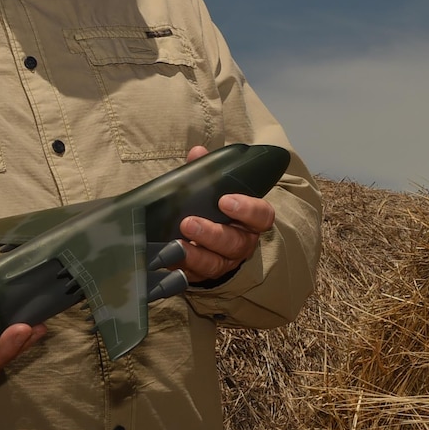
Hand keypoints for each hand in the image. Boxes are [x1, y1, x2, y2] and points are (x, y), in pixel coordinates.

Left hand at [177, 145, 275, 284]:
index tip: (225, 199)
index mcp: (249, 220)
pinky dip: (181, 269)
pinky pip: (195, 277)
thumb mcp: (212, 190)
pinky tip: (167, 260)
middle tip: (189, 223)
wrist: (206, 242)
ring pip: (216, 263)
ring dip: (195, 255)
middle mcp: (241, 243)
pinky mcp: (204, 276)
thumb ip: (207, 172)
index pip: (262, 216)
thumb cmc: (212, 210)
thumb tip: (197, 152)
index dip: (247, 209)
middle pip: (235, 243)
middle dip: (213, 234)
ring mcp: (224, 262)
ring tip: (176, 244)